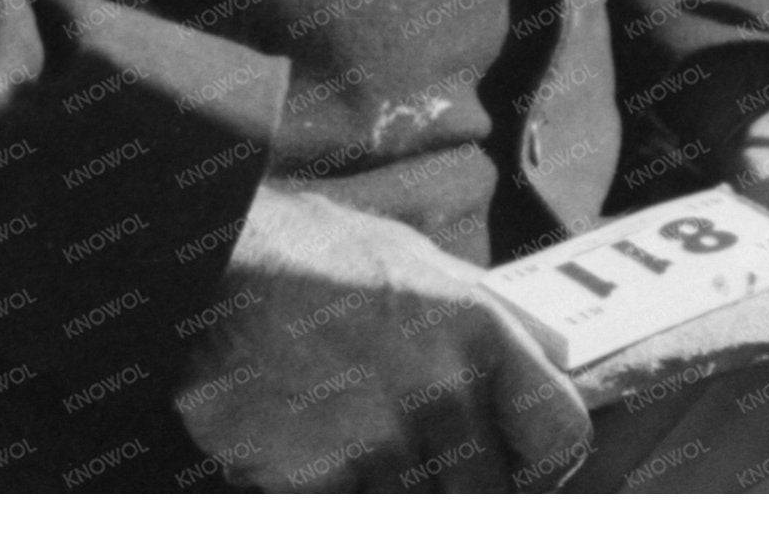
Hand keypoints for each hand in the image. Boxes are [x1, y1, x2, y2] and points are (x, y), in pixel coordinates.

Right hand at [174, 185, 590, 491]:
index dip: (538, 457)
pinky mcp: (317, 479)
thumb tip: (559, 356)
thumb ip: (495, 319)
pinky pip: (348, 508)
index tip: (511, 459)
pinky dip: (331, 490)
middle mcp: (440, 388)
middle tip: (404, 446)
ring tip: (343, 433)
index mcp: (479, 330)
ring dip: (385, 484)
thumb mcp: (423, 263)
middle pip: (487, 491)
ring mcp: (378, 439)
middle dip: (452, 480)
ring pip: (416, 505)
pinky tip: (303, 446)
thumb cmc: (316, 261)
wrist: (207, 268)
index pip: (560, 434)